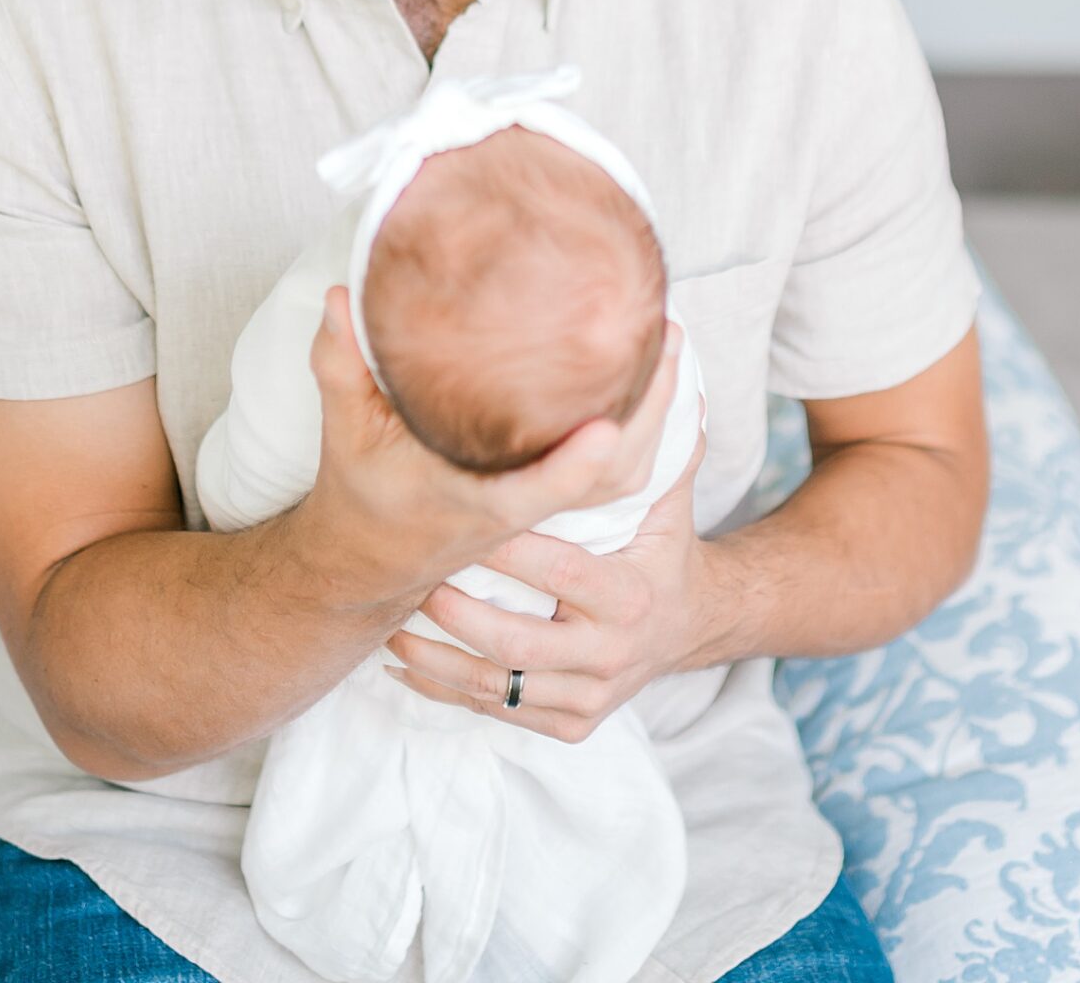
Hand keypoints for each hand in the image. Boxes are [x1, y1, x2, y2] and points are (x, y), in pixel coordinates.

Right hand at [303, 292, 683, 602]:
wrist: (370, 559)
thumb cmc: (362, 492)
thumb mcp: (347, 429)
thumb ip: (341, 365)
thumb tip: (342, 296)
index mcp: (479, 499)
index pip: (540, 488)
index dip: (577, 463)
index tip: (609, 421)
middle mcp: (523, 508)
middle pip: (611, 479)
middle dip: (653, 414)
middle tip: (670, 335)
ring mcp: (544, 504)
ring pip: (624, 478)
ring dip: (658, 418)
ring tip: (671, 344)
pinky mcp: (551, 493)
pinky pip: (617, 472)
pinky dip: (645, 430)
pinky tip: (654, 378)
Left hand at [385, 406, 716, 743]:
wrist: (689, 625)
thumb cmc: (662, 545)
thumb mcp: (667, 498)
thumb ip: (657, 440)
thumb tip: (666, 355)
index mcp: (628, 597)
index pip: (558, 572)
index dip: (505, 550)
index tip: (457, 524)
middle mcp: (610, 655)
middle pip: (515, 642)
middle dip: (455, 613)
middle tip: (410, 578)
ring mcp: (589, 698)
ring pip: (497, 687)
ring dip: (437, 661)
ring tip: (390, 629)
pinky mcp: (570, 725)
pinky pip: (497, 713)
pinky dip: (447, 693)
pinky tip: (405, 667)